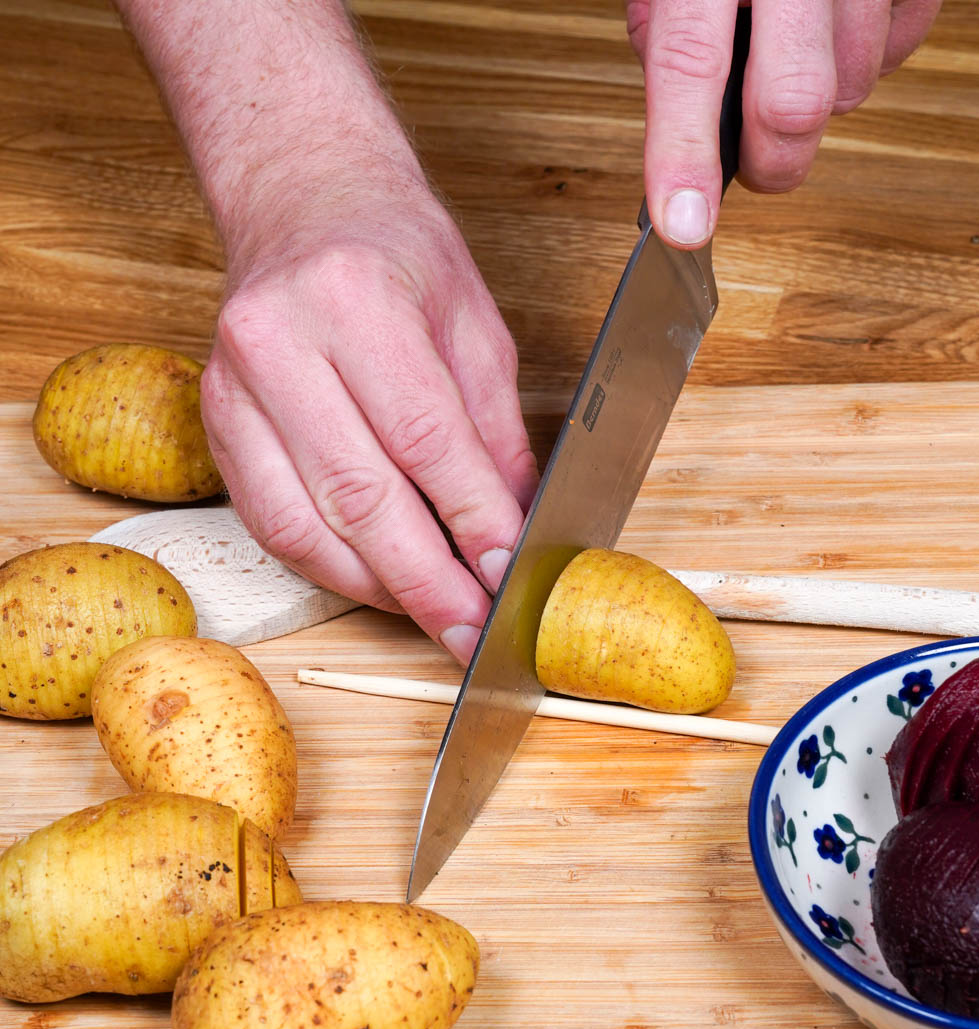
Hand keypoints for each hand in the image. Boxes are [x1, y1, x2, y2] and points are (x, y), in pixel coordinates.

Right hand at [202, 186, 538, 664]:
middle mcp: (279, 343)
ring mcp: (232, 387)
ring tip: (438, 618)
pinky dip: (331, 568)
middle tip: (475, 632)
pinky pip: (270, 523)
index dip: (472, 520)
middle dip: (428, 581)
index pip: (425, 439)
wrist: (301, 201)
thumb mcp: (475, 325)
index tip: (510, 573)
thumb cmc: (396, 253)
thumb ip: (495, 430)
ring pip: (306, 525)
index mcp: (355, 300)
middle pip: (361, 496)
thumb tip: (517, 526)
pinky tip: (381, 585)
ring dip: (380, 589)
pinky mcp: (215, 422)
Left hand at [627, 0, 942, 246]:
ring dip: (825, 95)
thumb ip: (667, 19)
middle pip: (795, 104)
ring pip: (856, 86)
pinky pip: (904, 46)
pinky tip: (843, 16)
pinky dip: (871, 53)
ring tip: (799, 40)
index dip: (683, 153)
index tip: (683, 227)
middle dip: (773, 161)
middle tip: (754, 163)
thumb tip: (682, 108)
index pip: (690, 61)